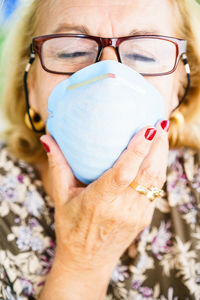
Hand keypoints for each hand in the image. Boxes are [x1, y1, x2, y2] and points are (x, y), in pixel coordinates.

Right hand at [40, 120, 168, 270]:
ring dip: (161, 155)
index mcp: (98, 201)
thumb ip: (58, 165)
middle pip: (147, 174)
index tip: (146, 129)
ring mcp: (136, 215)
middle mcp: (121, 208)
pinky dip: (158, 169)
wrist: (87, 261)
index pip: (122, 174)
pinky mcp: (144, 217)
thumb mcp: (61, 197)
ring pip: (156, 180)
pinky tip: (157, 155)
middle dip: (157, 146)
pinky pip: (156, 189)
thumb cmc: (71, 228)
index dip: (137, 151)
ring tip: (162, 133)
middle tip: (158, 122)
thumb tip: (48, 137)